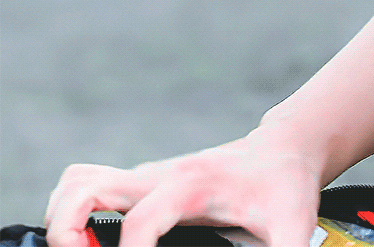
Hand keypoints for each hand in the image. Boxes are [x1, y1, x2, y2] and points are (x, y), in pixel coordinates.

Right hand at [44, 124, 323, 246]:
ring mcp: (148, 177)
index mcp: (191, 185)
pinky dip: (75, 212)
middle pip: (84, 190)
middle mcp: (160, 176)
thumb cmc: (287, 186)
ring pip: (78, 182)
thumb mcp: (294, 226)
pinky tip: (95, 243)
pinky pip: (91, 187)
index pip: (140, 224)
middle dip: (68, 235)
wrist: (284, 150)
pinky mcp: (146, 184)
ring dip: (65, 219)